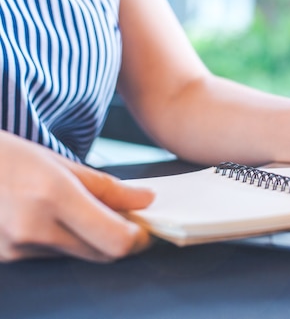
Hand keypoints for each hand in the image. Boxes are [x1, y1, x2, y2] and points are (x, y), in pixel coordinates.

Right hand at [0, 131, 154, 261]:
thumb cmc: (9, 159)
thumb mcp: (61, 164)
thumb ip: (108, 188)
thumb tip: (146, 200)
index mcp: (53, 197)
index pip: (115, 239)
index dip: (138, 239)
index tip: (146, 228)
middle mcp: (34, 229)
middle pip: (102, 254)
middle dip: (120, 240)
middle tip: (127, 219)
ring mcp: (17, 249)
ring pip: (79, 255)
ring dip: (92, 240)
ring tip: (83, 211)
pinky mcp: (8, 259)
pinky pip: (54, 256)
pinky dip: (67, 241)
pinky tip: (56, 219)